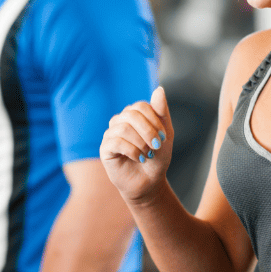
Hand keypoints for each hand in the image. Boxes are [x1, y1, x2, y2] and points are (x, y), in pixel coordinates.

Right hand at [100, 86, 172, 203]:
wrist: (150, 182)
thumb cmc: (157, 157)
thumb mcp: (165, 133)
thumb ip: (162, 112)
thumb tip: (159, 89)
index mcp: (134, 115)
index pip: (141, 106)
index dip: (154, 120)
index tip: (164, 137)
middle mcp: (120, 121)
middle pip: (131, 115)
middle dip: (148, 131)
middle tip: (157, 146)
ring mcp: (111, 134)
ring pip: (123, 128)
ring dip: (141, 143)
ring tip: (148, 154)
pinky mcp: (105, 149)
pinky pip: (116, 142)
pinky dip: (132, 151)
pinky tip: (139, 158)